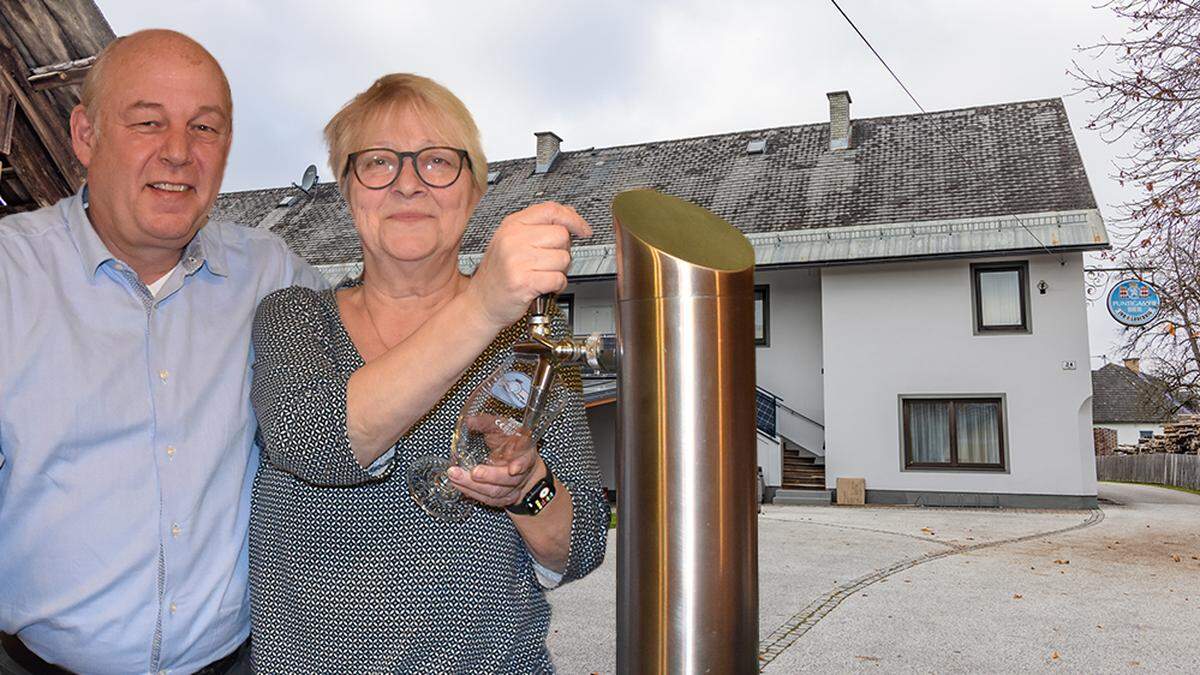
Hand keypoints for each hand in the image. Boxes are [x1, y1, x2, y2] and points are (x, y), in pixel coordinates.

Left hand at [447, 415, 541, 507]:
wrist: (521, 464)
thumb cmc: (511, 443)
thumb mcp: (502, 428)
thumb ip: (487, 423)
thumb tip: (469, 421)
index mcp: (525, 453)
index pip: (526, 460)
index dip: (521, 465)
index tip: (513, 469)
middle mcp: (520, 473)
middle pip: (506, 479)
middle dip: (489, 477)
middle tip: (473, 472)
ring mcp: (512, 488)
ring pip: (495, 492)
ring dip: (473, 486)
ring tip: (455, 476)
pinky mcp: (503, 499)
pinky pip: (487, 500)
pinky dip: (472, 493)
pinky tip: (458, 485)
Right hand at [465, 202, 591, 328]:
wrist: (481, 303)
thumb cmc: (498, 275)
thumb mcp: (511, 242)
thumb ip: (538, 227)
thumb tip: (570, 217)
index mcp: (512, 225)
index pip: (551, 210)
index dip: (573, 219)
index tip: (583, 229)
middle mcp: (513, 239)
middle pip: (561, 235)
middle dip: (563, 251)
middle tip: (549, 262)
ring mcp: (517, 260)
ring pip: (563, 258)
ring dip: (559, 271)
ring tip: (542, 275)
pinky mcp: (523, 281)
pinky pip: (558, 278)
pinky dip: (557, 286)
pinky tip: (544, 286)